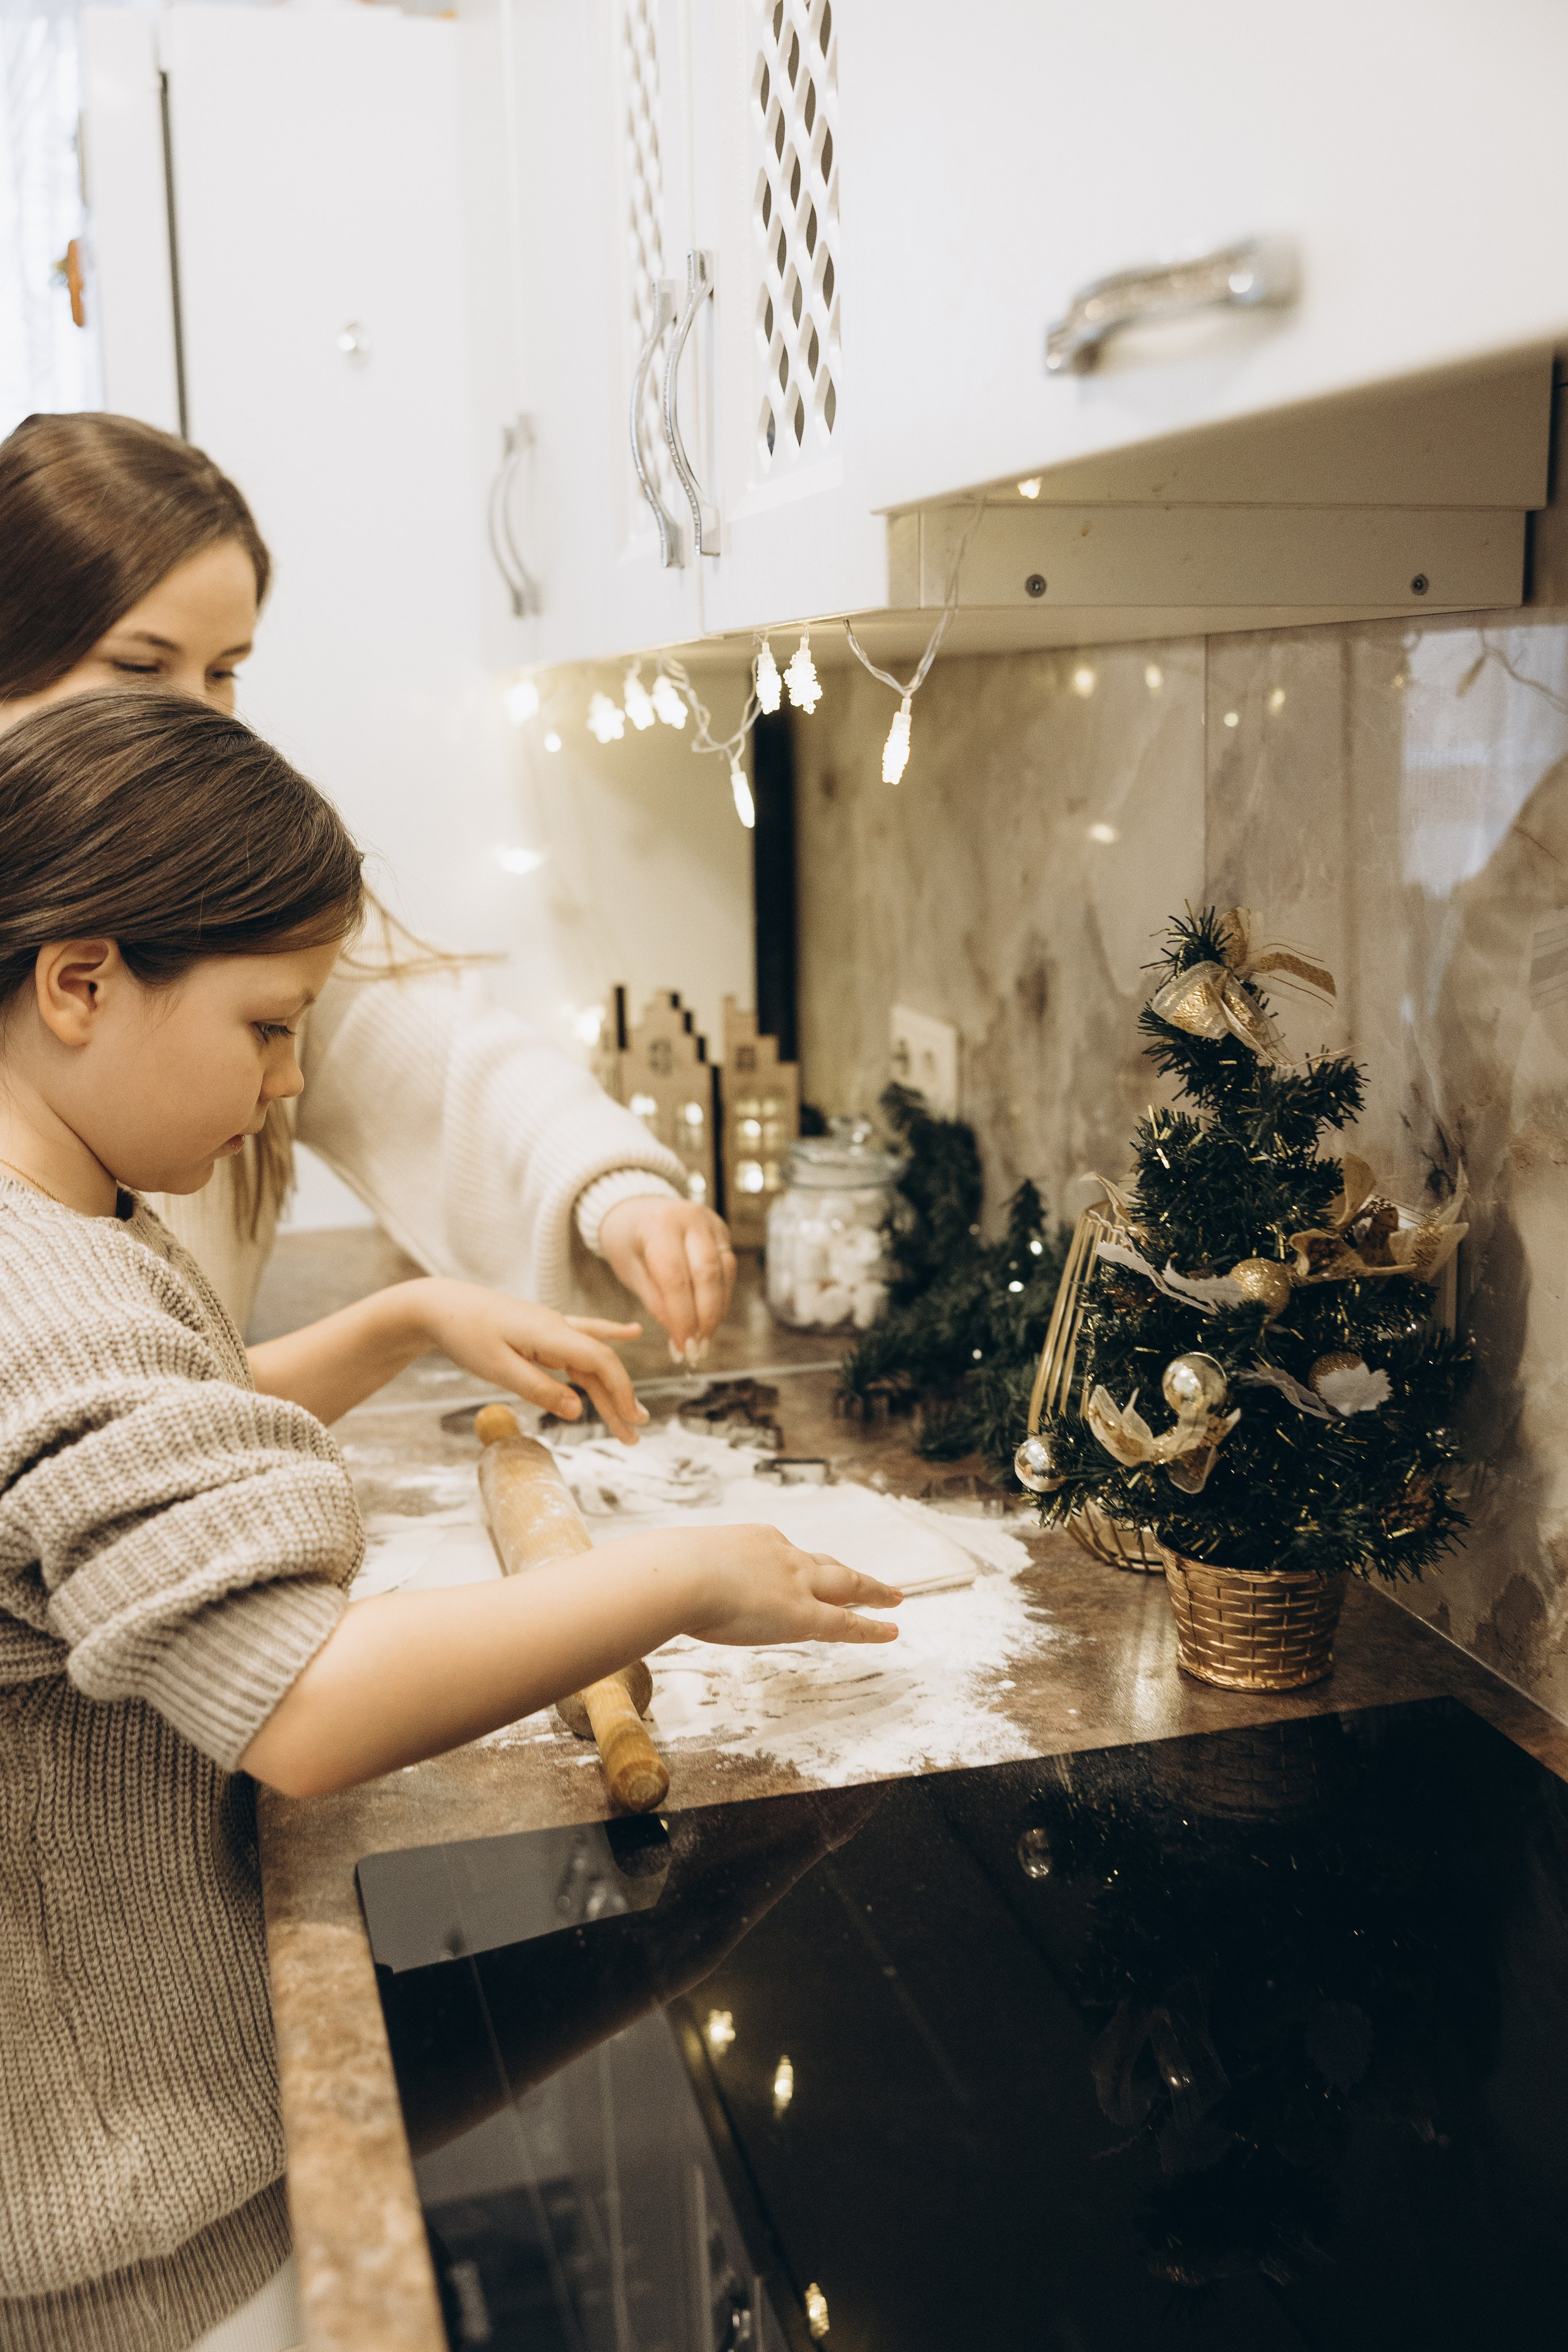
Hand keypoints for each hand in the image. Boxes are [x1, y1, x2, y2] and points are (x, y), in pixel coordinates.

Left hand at [414, 1281, 647, 1443]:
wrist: (443, 1306)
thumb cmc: (467, 1335)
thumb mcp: (498, 1369)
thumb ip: (538, 1388)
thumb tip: (576, 1410)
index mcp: (550, 1334)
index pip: (600, 1362)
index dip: (620, 1391)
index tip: (631, 1420)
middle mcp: (559, 1327)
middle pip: (601, 1365)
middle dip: (620, 1399)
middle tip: (635, 1435)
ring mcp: (554, 1328)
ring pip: (592, 1360)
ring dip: (611, 1388)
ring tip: (628, 1419)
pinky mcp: (544, 1331)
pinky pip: (584, 1337)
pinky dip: (609, 1336)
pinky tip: (632, 1333)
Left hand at [598, 1194, 736, 1354]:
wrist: (637, 1208)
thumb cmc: (629, 1242)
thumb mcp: (630, 1270)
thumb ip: (655, 1300)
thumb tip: (679, 1335)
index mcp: (659, 1225)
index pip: (675, 1277)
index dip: (682, 1316)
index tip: (682, 1346)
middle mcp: (690, 1219)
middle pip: (707, 1275)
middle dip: (705, 1318)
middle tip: (698, 1349)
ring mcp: (710, 1223)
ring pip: (724, 1273)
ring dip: (716, 1311)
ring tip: (705, 1340)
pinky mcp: (722, 1232)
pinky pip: (728, 1269)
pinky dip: (721, 1297)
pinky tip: (710, 1319)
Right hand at [677, 1524, 901, 1645]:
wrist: (679, 1575)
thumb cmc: (664, 1573)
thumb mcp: (675, 1565)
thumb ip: (676, 1575)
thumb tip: (647, 1584)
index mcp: (754, 1540)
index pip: (784, 1556)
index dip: (794, 1569)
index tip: (795, 1576)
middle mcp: (783, 1555)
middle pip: (824, 1564)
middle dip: (847, 1573)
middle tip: (868, 1580)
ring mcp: (797, 1582)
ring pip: (846, 1584)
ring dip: (872, 1590)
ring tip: (894, 1597)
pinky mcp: (804, 1614)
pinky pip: (846, 1622)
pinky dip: (871, 1626)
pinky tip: (891, 1630)